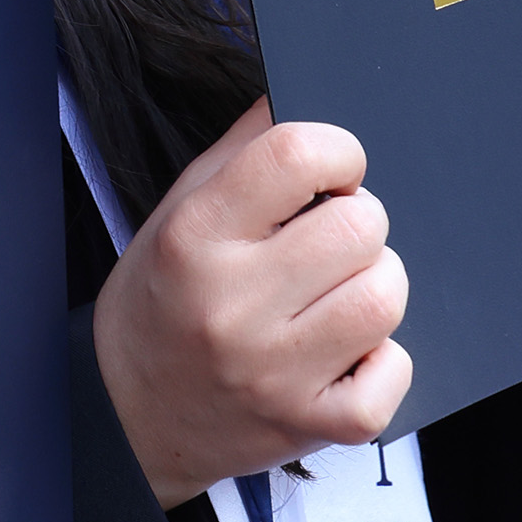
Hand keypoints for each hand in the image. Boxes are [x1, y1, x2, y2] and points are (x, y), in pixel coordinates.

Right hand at [92, 101, 410, 507]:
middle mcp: (233, 303)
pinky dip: (382, 357)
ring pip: (384, 295)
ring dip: (374, 284)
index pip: (296, 156)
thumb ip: (241, 152)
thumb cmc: (158, 303)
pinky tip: (342, 350)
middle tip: (328, 240)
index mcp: (196, 237)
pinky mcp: (309, 425)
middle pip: (359, 226)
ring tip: (336, 292)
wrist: (126, 416)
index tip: (333, 170)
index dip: (336, 151)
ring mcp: (274, 372)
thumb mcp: (176, 212)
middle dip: (356, 221)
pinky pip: (395, 369)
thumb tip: (296, 96)